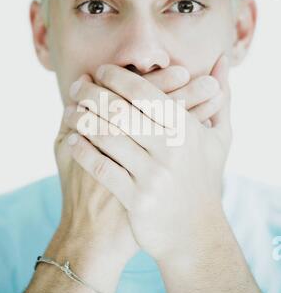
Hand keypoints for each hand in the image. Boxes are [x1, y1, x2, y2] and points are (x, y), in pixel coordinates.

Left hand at [63, 56, 230, 261]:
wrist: (197, 232)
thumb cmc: (204, 179)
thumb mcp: (219, 138)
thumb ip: (222, 97)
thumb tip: (223, 59)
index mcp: (187, 129)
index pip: (145, 93)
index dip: (117, 78)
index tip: (101, 71)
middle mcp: (171, 150)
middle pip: (120, 112)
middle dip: (93, 94)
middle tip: (77, 86)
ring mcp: (154, 176)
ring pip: (107, 137)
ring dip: (82, 120)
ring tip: (69, 110)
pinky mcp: (138, 200)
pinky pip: (103, 169)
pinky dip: (83, 152)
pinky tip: (72, 140)